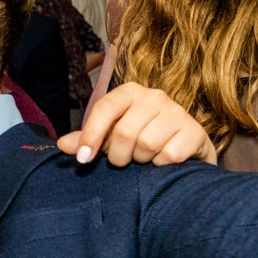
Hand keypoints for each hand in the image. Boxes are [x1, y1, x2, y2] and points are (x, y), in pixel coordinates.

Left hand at [59, 84, 217, 166]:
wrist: (187, 149)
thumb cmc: (142, 138)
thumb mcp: (112, 136)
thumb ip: (88, 140)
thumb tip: (62, 144)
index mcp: (130, 92)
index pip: (104, 108)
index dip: (91, 135)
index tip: (83, 159)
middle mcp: (155, 96)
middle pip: (125, 132)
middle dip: (119, 156)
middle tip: (124, 160)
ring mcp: (177, 112)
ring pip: (147, 145)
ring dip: (142, 161)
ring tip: (146, 158)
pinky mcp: (195, 131)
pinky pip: (169, 156)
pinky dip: (162, 166)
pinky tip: (164, 161)